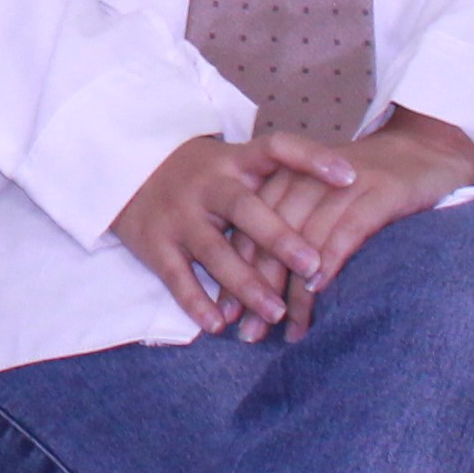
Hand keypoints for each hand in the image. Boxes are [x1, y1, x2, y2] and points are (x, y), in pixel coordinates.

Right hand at [109, 129, 351, 339]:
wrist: (122, 168)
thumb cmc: (198, 173)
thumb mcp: (232, 163)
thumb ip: (274, 182)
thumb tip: (345, 202)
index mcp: (234, 160)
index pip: (277, 149)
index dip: (313, 159)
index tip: (351, 176)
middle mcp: (208, 184)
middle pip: (245, 209)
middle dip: (279, 238)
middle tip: (313, 265)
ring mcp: (179, 214)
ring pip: (215, 250)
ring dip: (246, 284)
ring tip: (276, 312)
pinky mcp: (154, 242)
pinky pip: (176, 276)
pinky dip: (196, 301)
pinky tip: (219, 324)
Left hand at [242, 106, 473, 320]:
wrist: (425, 149)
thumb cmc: (367, 184)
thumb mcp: (322, 198)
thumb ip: (294, 229)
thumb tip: (262, 288)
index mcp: (286, 175)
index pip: (251, 227)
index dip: (237, 272)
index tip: (229, 314)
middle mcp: (308, 177)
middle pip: (271, 237)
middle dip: (258, 289)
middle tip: (251, 334)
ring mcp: (344, 183)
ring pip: (306, 239)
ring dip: (295, 290)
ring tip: (288, 330)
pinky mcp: (380, 191)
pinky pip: (347, 229)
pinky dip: (330, 260)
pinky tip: (319, 290)